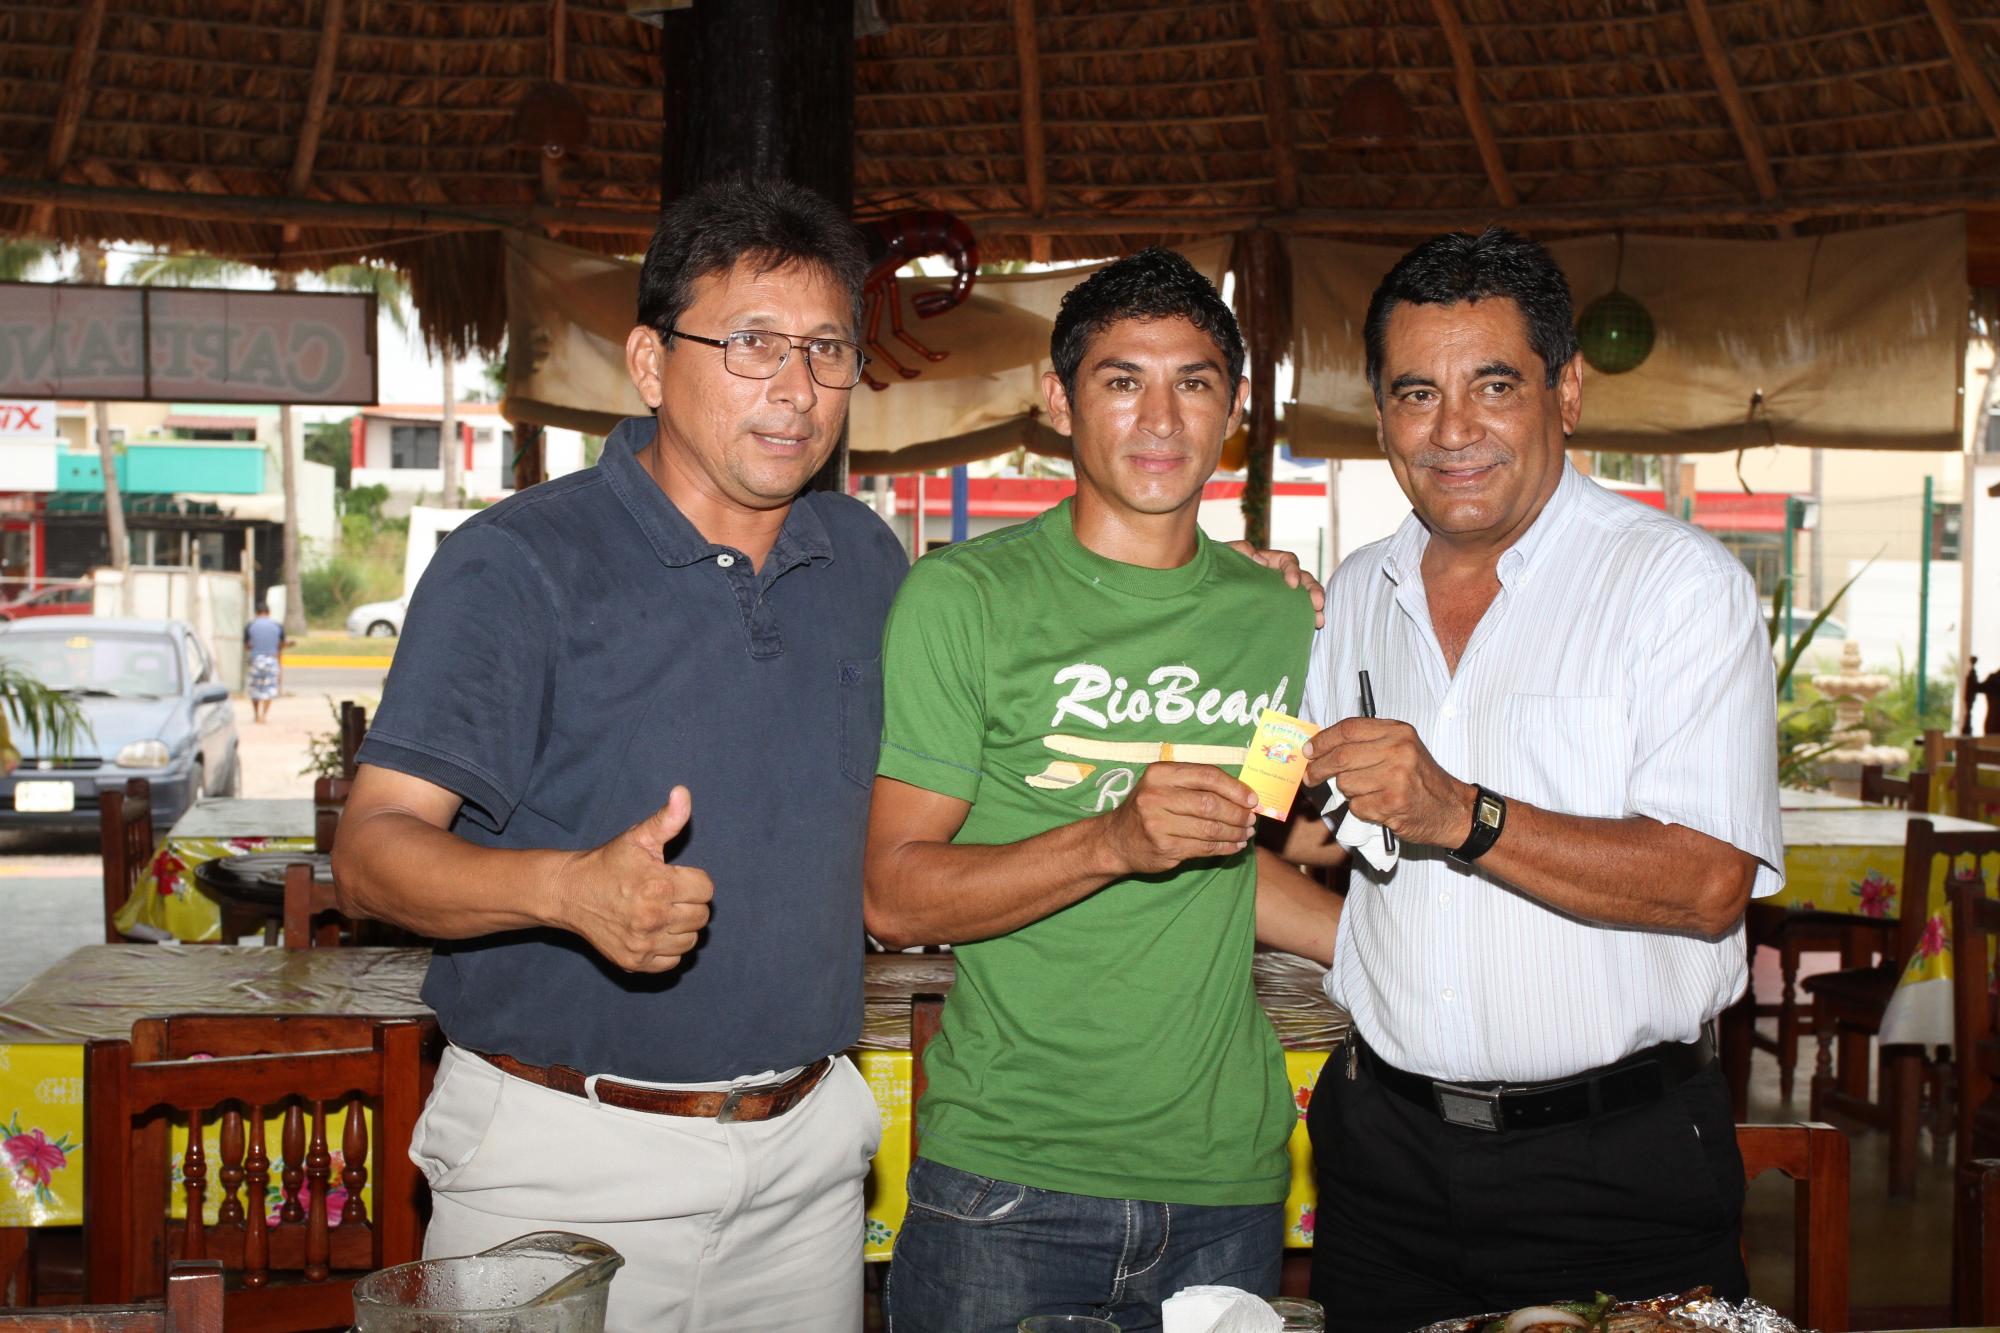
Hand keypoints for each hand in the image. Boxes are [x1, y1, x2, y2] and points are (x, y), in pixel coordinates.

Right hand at [553, 786, 714, 971]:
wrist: (569, 894)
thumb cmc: (609, 863)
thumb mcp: (638, 837)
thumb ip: (668, 818)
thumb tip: (683, 792)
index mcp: (659, 885)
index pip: (706, 889)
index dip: (694, 881)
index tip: (674, 877)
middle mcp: (653, 918)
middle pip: (701, 916)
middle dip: (688, 903)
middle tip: (667, 894)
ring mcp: (643, 943)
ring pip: (691, 940)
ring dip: (681, 927)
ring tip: (661, 912)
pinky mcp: (635, 962)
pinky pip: (673, 960)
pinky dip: (668, 948)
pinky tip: (653, 932)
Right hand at [1099, 762, 1257, 874]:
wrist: (1116, 840)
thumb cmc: (1148, 808)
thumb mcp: (1163, 786)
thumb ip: (1196, 784)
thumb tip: (1242, 794)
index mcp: (1160, 774)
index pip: (1207, 775)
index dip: (1235, 788)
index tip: (1252, 799)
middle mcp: (1156, 796)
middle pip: (1210, 803)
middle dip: (1237, 813)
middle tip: (1251, 819)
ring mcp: (1158, 823)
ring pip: (1210, 828)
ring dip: (1234, 832)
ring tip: (1246, 833)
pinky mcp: (1164, 847)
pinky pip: (1204, 847)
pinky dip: (1225, 847)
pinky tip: (1234, 845)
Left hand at [1224, 541, 1325, 627]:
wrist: (1206, 588)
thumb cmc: (1216, 569)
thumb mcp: (1225, 555)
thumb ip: (1240, 550)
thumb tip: (1260, 559)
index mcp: (1269, 562)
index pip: (1288, 561)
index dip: (1293, 570)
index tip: (1292, 584)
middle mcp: (1278, 578)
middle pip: (1304, 579)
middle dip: (1313, 591)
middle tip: (1317, 605)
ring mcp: (1279, 595)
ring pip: (1304, 598)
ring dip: (1314, 607)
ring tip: (1319, 621)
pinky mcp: (1276, 611)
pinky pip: (1294, 613)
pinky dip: (1304, 619)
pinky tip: (1310, 628)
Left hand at [1304, 718, 1476, 849]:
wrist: (1450, 808)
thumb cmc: (1419, 779)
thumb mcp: (1401, 748)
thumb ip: (1367, 743)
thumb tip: (1318, 748)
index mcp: (1397, 731)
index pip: (1348, 729)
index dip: (1322, 740)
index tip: (1307, 751)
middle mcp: (1398, 750)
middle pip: (1340, 756)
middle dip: (1318, 769)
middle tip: (1310, 777)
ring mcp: (1396, 777)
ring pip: (1345, 784)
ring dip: (1348, 793)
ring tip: (1367, 793)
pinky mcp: (1393, 803)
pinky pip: (1357, 806)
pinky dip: (1361, 810)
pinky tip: (1378, 807)